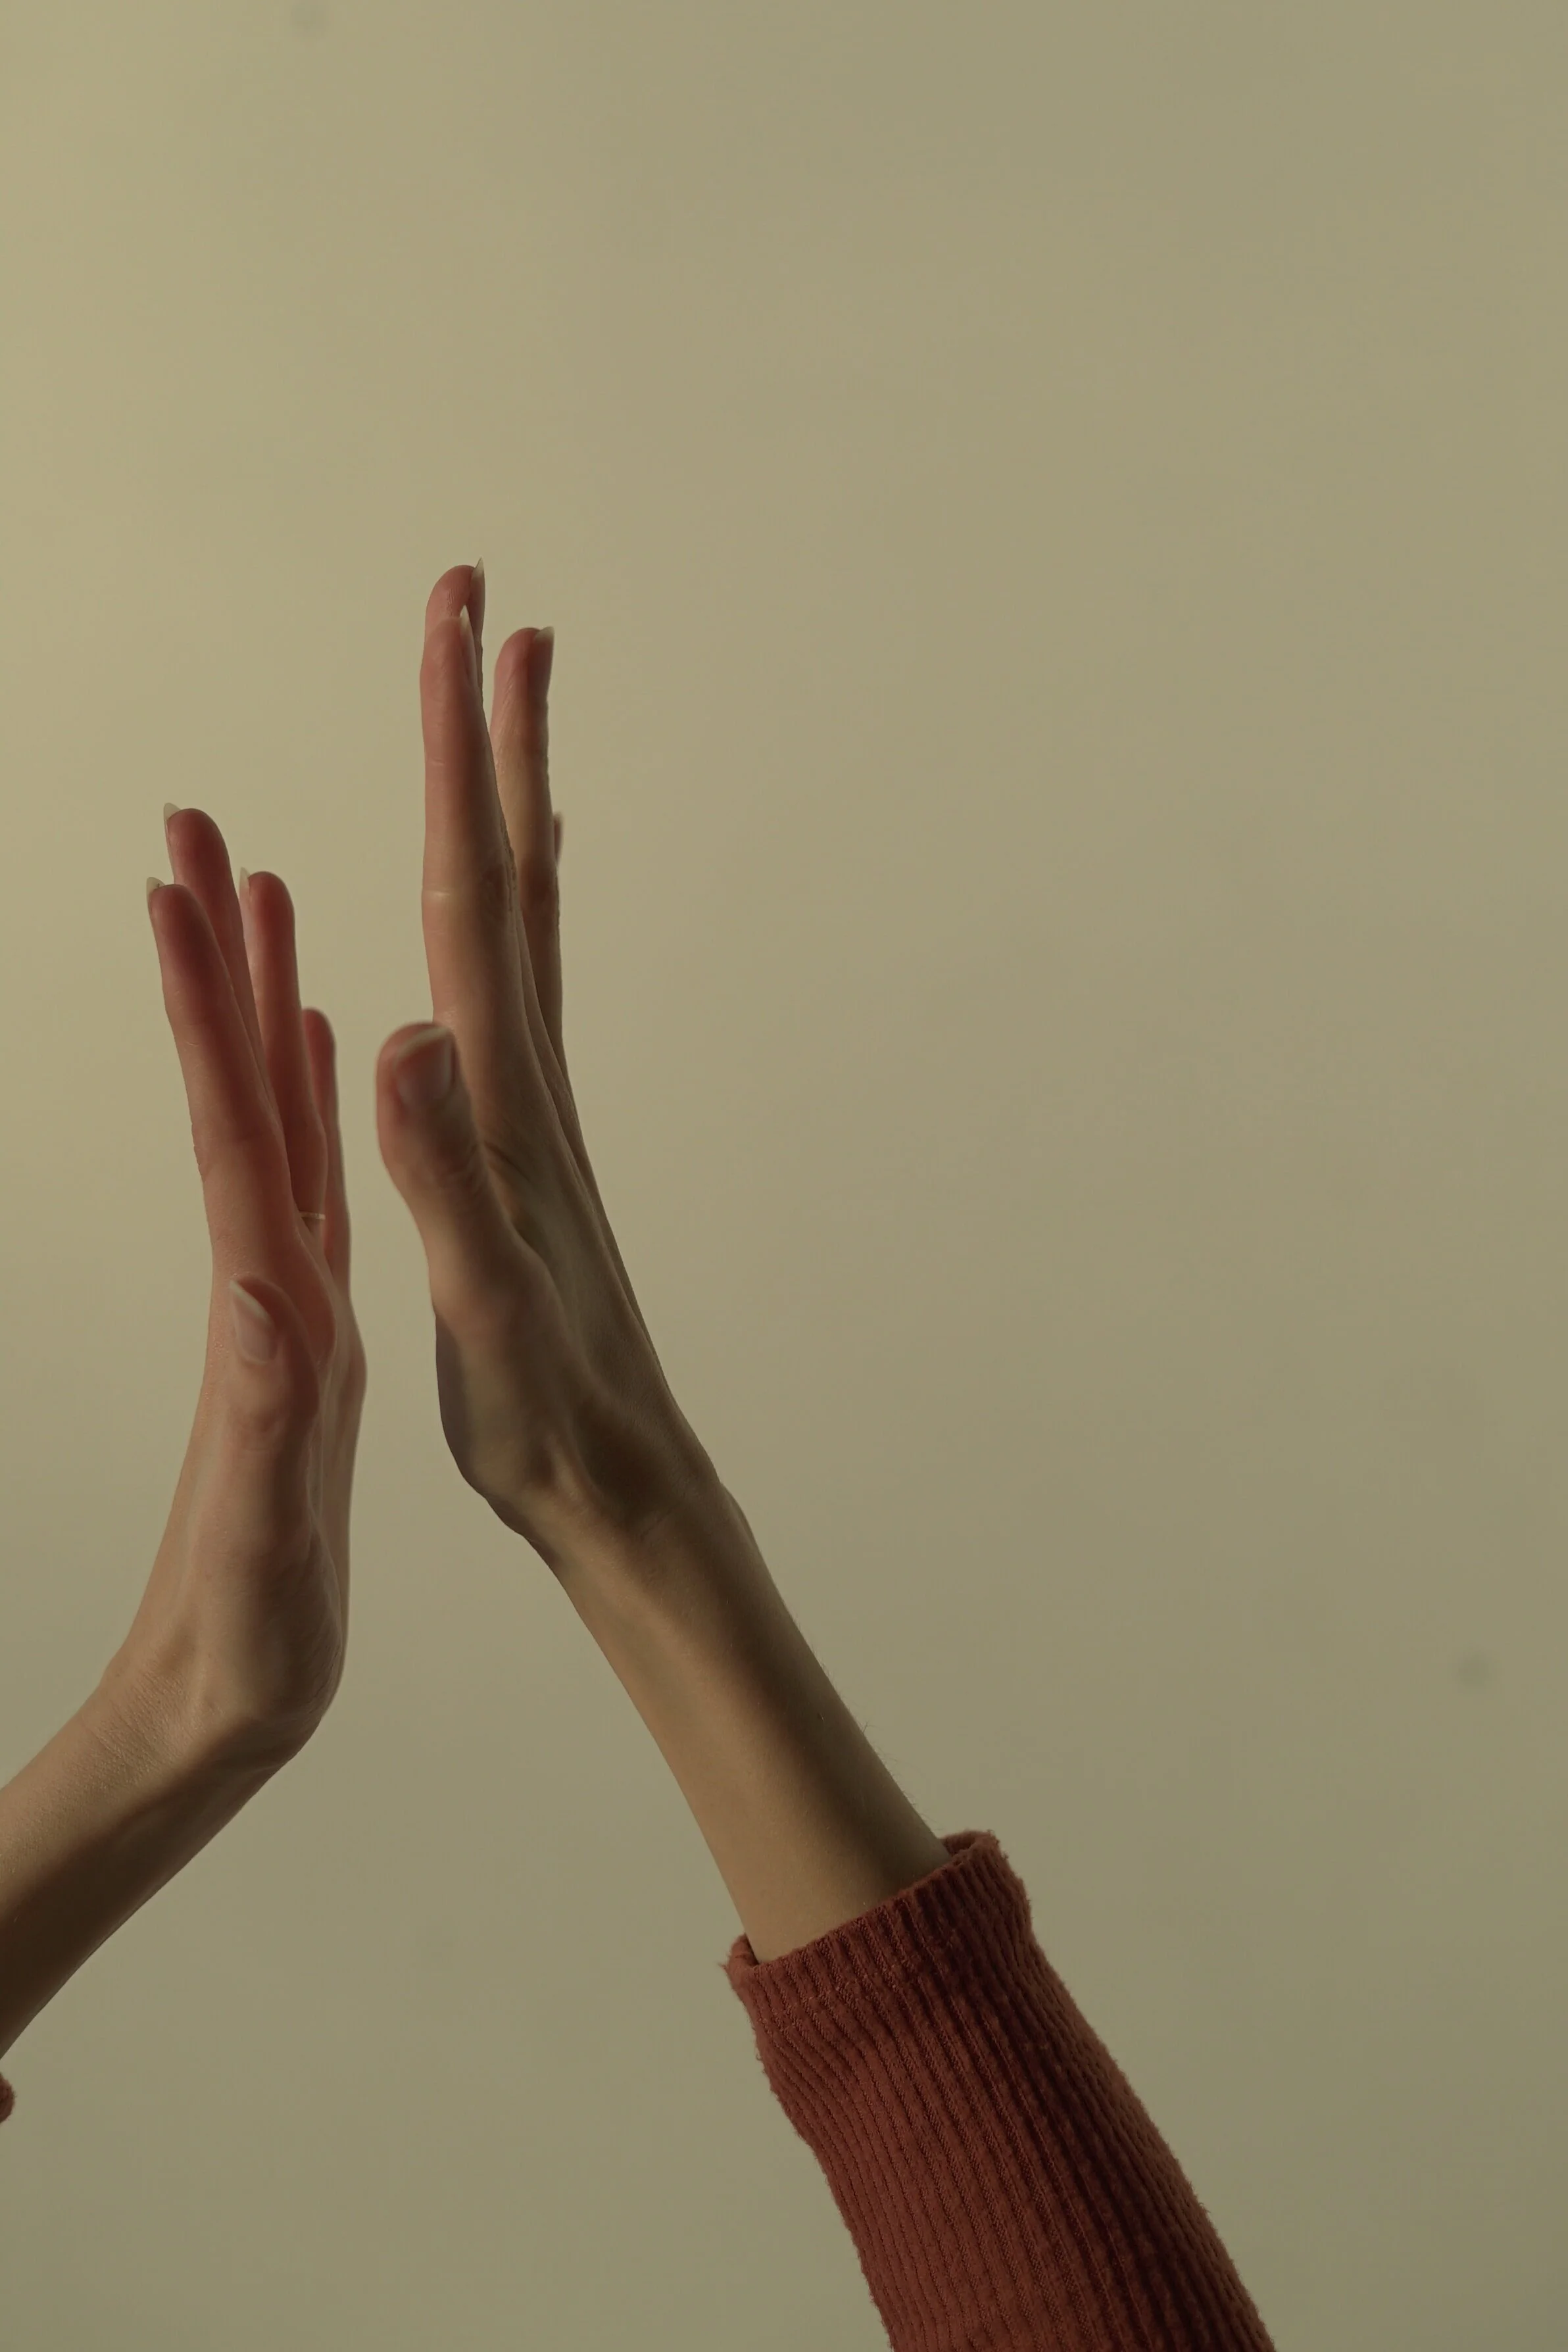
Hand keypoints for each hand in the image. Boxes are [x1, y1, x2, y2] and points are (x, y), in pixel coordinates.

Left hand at [113, 813, 366, 1770]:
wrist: (211, 1701)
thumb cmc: (241, 1638)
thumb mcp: (263, 1535)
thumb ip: (270, 1416)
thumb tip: (272, 1294)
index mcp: (263, 1314)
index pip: (227, 1135)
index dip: (208, 1016)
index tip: (181, 893)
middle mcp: (263, 1283)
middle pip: (235, 1091)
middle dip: (216, 960)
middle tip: (201, 834)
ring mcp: (282, 1301)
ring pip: (271, 1120)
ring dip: (262, 1006)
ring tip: (266, 899)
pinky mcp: (306, 1334)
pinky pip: (307, 1187)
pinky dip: (306, 1105)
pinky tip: (314, 1055)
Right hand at [374, 564, 718, 1583]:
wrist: (630, 1486)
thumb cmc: (550, 1415)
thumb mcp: (487, 1311)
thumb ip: (446, 1179)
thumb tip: (413, 1037)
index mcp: (504, 1100)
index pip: (471, 891)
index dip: (457, 753)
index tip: (456, 627)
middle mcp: (528, 1080)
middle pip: (503, 870)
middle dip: (482, 731)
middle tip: (478, 604)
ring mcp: (535, 1108)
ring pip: (519, 914)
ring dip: (505, 798)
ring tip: (504, 702)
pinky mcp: (531, 1147)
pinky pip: (522, 988)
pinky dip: (515, 907)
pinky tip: (515, 889)